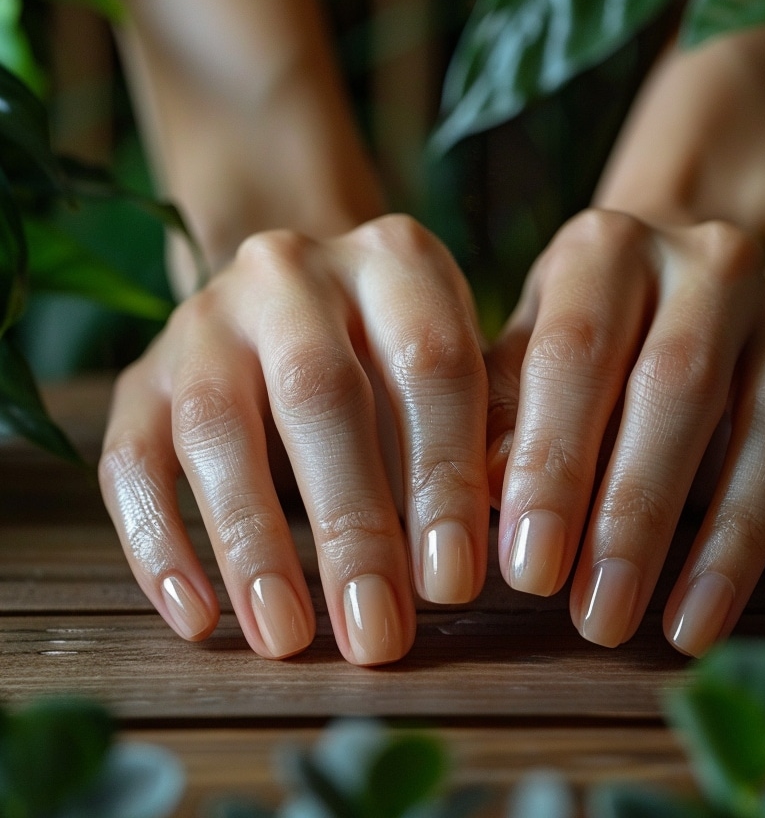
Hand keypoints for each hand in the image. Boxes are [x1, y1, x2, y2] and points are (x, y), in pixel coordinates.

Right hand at [99, 215, 489, 663]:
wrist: (297, 302)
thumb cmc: (398, 360)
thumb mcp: (455, 370)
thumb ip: (484, 435)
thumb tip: (500, 531)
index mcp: (395, 259)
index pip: (431, 362)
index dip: (445, 475)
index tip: (454, 582)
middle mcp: (294, 270)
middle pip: (320, 394)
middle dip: (352, 524)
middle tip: (376, 635)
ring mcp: (207, 316)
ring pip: (217, 426)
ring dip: (253, 542)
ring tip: (287, 637)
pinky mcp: (143, 373)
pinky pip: (131, 460)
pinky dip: (159, 544)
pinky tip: (198, 617)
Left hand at [485, 210, 764, 655]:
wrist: (677, 273)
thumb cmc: (583, 330)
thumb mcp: (524, 346)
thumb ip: (502, 415)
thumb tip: (489, 504)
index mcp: (609, 248)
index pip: (577, 353)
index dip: (553, 465)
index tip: (532, 572)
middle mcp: (710, 264)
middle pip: (680, 386)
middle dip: (639, 513)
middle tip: (603, 618)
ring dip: (736, 537)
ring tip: (689, 629)